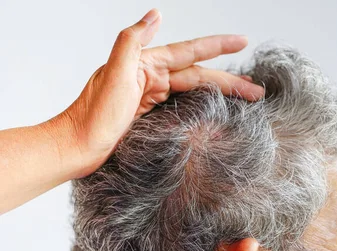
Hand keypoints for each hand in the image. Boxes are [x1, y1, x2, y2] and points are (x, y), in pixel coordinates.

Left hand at [55, 9, 263, 176]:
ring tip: (246, 98)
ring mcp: (152, 98)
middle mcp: (151, 78)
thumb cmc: (93, 115)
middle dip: (230, 80)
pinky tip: (216, 113)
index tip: (243, 41)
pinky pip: (185, 108)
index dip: (218, 46)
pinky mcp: (151, 117)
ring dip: (221, 94)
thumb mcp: (114, 72)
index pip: (190, 52)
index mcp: (146, 65)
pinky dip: (204, 108)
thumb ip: (133, 41)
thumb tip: (156, 14)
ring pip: (196, 92)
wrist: (77, 148)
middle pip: (200, 76)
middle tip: (257, 90)